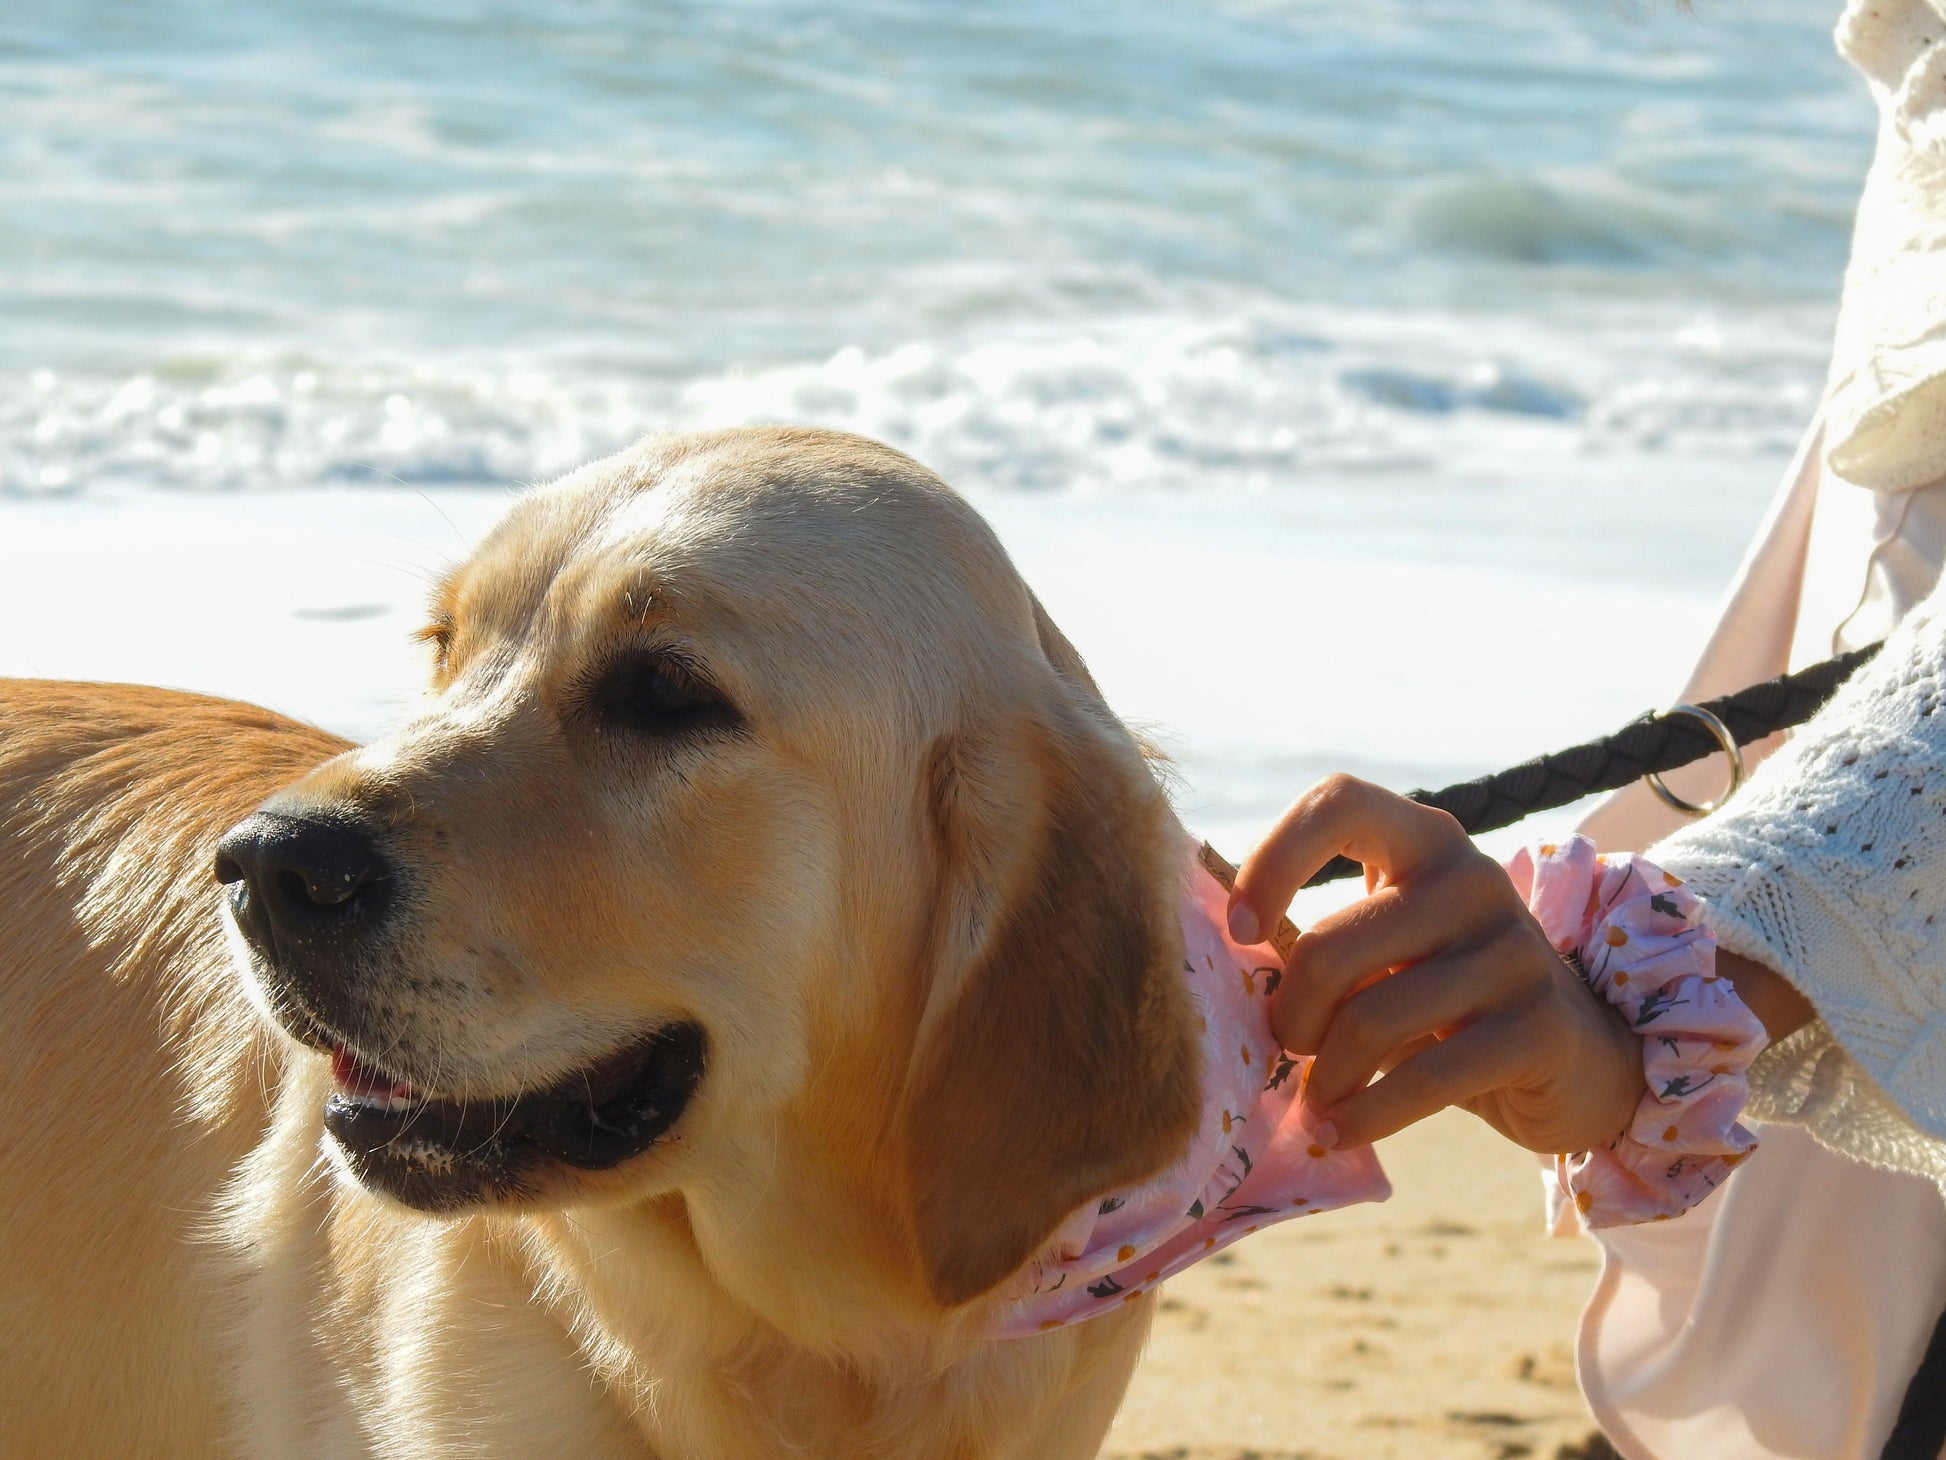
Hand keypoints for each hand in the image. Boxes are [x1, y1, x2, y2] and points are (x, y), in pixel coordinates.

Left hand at [1226, 775, 1644, 1154]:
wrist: (1572, 1059)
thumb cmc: (1442, 997)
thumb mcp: (1385, 948)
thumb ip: (1319, 938)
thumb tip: (1212, 950)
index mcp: (1424, 839)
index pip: (1338, 801)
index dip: (1275, 858)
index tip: (1240, 929)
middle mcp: (1473, 877)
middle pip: (1332, 945)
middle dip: (1291, 1014)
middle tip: (1287, 1047)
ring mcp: (1513, 948)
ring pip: (1370, 1019)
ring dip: (1325, 1076)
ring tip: (1317, 1096)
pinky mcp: (1538, 1025)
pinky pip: (1423, 1078)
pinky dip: (1364, 1115)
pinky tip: (1339, 1129)